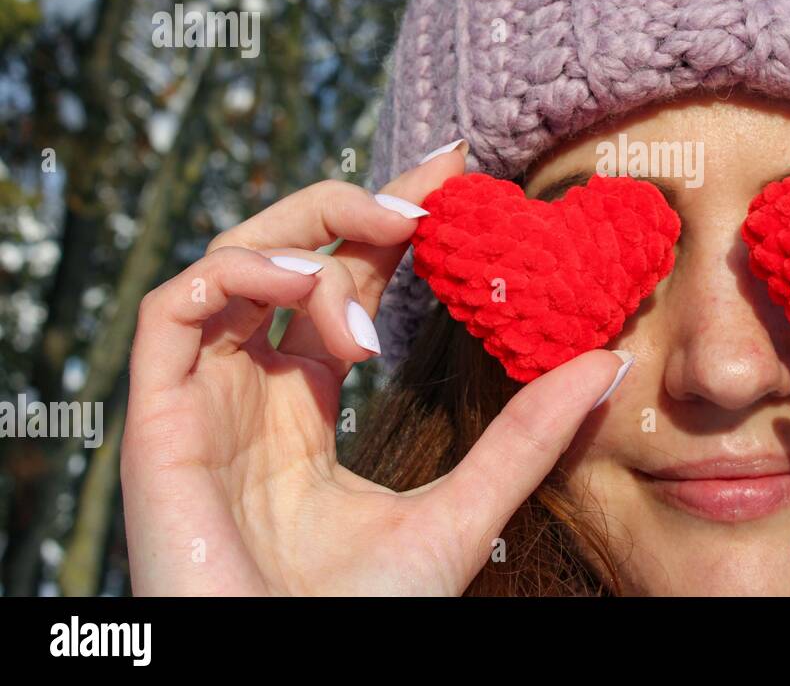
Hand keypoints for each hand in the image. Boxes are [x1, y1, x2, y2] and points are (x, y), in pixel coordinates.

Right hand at [121, 145, 631, 594]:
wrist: (296, 680)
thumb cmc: (364, 619)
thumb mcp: (464, 510)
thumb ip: (527, 438)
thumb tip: (610, 365)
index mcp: (305, 409)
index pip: (341, 281)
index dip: (388, 219)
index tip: (455, 174)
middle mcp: (250, 393)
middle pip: (284, 255)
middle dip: (354, 205)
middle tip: (432, 192)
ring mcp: (202, 404)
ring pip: (227, 265)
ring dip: (306, 242)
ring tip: (376, 277)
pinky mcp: (159, 423)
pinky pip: (170, 311)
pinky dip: (235, 274)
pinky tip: (306, 286)